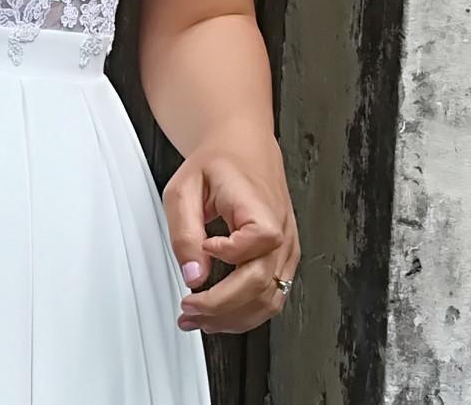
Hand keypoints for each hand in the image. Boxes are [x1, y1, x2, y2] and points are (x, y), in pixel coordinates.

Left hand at [164, 130, 298, 333]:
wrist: (242, 149)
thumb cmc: (217, 164)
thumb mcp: (184, 189)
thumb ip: (185, 232)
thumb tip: (193, 274)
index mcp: (260, 209)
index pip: (254, 244)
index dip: (225, 253)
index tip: (203, 248)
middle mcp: (282, 233)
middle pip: (260, 284)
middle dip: (219, 306)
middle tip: (187, 310)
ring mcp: (286, 250)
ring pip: (269, 300)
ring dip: (232, 318)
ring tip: (198, 320)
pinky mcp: (282, 260)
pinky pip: (271, 296)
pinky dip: (245, 313)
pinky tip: (219, 315)